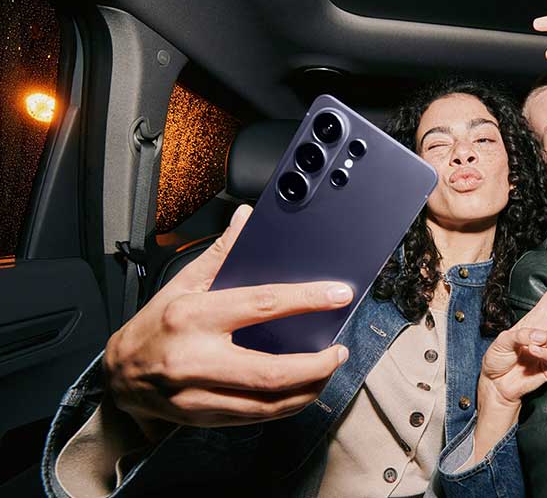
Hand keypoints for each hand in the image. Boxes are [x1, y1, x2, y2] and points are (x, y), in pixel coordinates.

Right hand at [104, 204, 351, 440]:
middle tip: (338, 352)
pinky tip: (302, 391)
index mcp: (193, 316)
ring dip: (307, 390)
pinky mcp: (203, 418)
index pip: (262, 304)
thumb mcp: (181, 284)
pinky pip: (256, 418)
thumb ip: (220, 254)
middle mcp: (195, 359)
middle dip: (316, 365)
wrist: (117, 378)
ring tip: (326, 371)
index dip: (306, 299)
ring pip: (267, 404)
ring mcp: (198, 395)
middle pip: (271, 372)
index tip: (338, 295)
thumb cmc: (153, 326)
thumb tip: (245, 219)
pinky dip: (286, 406)